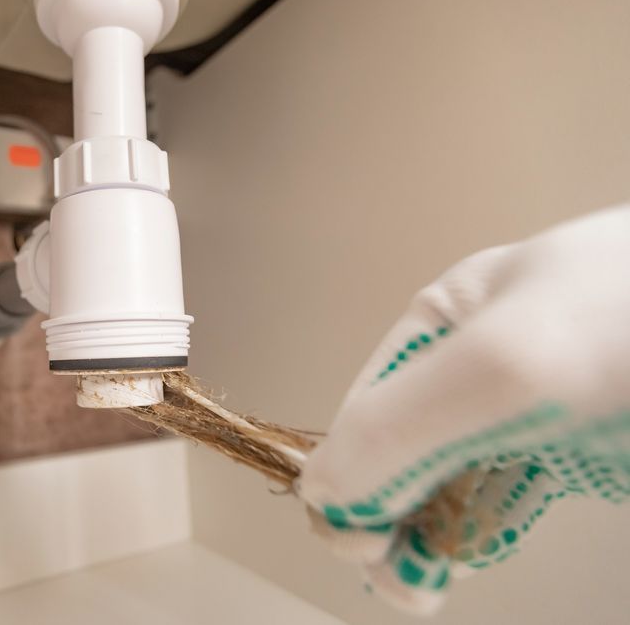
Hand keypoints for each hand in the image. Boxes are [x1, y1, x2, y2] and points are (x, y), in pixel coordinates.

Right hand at [300, 204, 629, 613]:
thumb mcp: (507, 363)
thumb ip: (401, 427)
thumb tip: (324, 496)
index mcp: (451, 319)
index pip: (367, 409)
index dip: (349, 475)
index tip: (355, 538)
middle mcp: (483, 366)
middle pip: (403, 452)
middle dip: (385, 513)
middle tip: (391, 574)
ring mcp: (534, 414)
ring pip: (448, 484)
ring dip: (422, 536)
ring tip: (414, 586)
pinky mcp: (580, 457)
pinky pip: (503, 503)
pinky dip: (471, 537)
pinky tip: (456, 562)